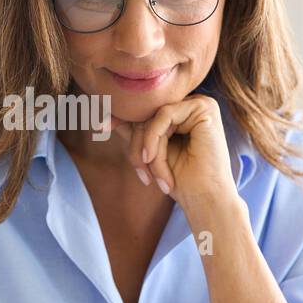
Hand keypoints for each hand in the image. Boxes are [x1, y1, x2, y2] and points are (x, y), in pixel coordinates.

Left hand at [112, 94, 237, 212]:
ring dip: (146, 148)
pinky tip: (153, 160)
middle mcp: (191, 104)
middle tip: (141, 174)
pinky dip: (153, 140)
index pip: (146, 112)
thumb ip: (134, 131)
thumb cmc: (180, 179)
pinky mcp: (204, 107)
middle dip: (136, 146)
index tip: (98, 126)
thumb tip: (104, 115)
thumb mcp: (150, 152)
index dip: (121, 119)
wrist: (204, 199)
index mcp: (182, 113)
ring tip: (151, 176)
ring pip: (153, 116)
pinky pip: (163, 116)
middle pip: (147, 115)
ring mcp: (200, 103)